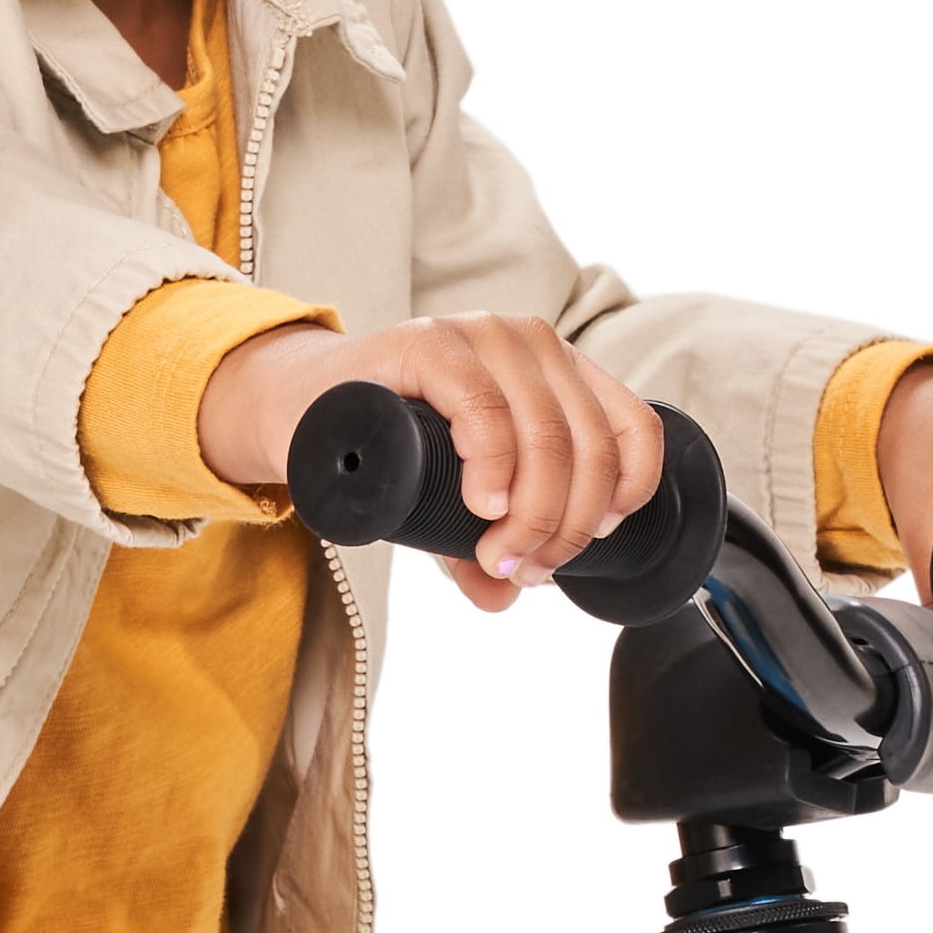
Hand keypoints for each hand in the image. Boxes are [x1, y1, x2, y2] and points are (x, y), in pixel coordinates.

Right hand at [197, 314, 663, 609]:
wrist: (300, 407)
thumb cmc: (384, 444)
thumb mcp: (445, 501)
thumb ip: (478, 548)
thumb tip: (503, 595)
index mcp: (557, 370)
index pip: (633, 427)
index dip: (626, 494)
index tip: (589, 542)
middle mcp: (530, 343)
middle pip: (588, 445)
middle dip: (564, 526)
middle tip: (525, 569)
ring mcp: (482, 336)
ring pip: (546, 436)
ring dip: (532, 514)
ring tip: (496, 555)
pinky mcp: (430, 343)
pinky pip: (484, 410)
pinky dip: (494, 467)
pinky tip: (483, 506)